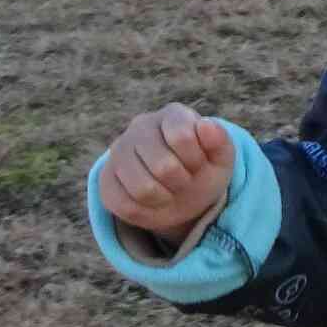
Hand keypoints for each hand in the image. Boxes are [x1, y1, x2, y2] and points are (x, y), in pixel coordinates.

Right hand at [99, 103, 232, 242]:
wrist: (182, 192)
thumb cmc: (202, 169)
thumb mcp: (221, 159)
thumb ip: (220, 141)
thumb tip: (206, 124)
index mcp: (173, 115)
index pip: (182, 137)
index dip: (195, 161)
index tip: (198, 163)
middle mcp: (140, 126)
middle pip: (163, 166)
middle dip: (182, 182)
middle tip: (184, 180)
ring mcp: (118, 151)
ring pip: (142, 189)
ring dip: (165, 198)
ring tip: (169, 190)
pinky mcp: (105, 178)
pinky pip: (124, 205)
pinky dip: (146, 211)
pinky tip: (152, 200)